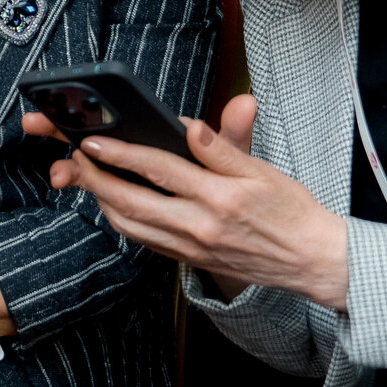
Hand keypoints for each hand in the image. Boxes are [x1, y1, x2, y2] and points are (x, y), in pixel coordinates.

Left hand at [40, 95, 349, 308]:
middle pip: (133, 202)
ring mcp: (192, 248)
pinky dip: (123, 220)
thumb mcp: (262, 170)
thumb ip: (222, 146)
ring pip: (132, 225)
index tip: (92, 140)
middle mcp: (201, 227)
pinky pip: (145, 240)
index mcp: (220, 198)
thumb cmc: (290, 211)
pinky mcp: (189, 261)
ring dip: (103, 201)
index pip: (160, 170)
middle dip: (97, 179)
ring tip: (88, 176)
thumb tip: (189, 125)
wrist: (311, 261)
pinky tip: (114, 203)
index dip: (121, 154)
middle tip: (75, 158)